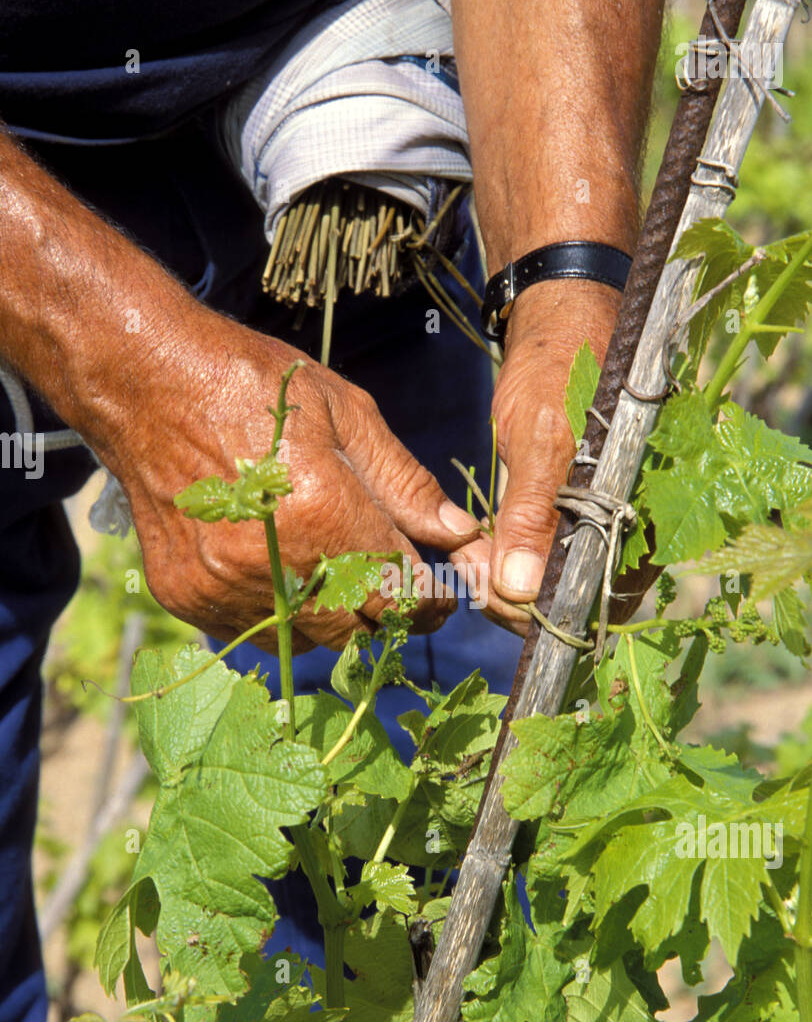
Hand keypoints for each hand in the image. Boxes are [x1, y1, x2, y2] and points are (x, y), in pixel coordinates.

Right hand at [109, 319, 479, 653]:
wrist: (145, 382)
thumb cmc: (253, 387)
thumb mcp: (346, 414)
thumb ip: (404, 484)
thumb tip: (458, 532)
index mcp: (322, 514)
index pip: (401, 593)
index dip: (431, 601)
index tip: (440, 593)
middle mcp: (272, 564)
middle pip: (358, 630)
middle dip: (386, 613)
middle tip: (392, 582)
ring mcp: (223, 586)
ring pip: (308, 639)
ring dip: (333, 616)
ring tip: (332, 567)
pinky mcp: (187, 596)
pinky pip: (253, 631)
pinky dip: (278, 612)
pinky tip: (279, 568)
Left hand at [451, 280, 620, 632]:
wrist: (565, 314)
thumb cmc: (562, 363)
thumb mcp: (541, 434)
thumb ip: (533, 512)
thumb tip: (520, 588)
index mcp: (653, 505)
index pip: (605, 595)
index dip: (547, 610)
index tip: (492, 597)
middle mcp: (645, 521)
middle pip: (584, 597)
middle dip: (523, 597)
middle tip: (470, 575)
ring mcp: (619, 517)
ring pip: (566, 581)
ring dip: (516, 581)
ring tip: (472, 561)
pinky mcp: (592, 510)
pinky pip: (561, 555)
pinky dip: (522, 560)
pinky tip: (488, 550)